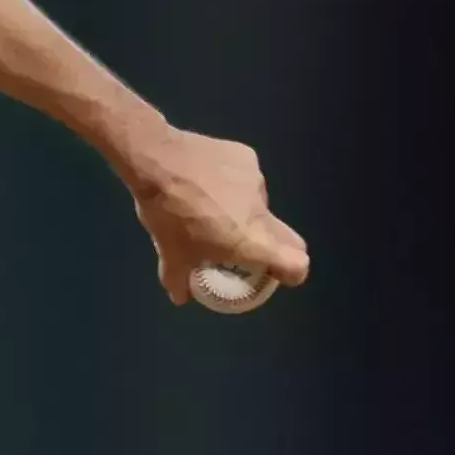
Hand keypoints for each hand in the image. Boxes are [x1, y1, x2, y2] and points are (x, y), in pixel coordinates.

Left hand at [124, 126, 309, 304]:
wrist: (158, 160)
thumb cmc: (167, 213)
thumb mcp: (169, 254)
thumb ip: (178, 280)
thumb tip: (182, 297)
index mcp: (250, 240)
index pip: (296, 263)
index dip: (291, 273)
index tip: (278, 276)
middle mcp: (262, 212)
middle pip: (287, 237)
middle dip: (274, 248)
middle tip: (247, 249)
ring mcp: (257, 181)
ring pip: (259, 206)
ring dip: (243, 214)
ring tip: (210, 209)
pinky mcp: (247, 158)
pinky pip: (246, 179)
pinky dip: (232, 187)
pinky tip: (206, 182)